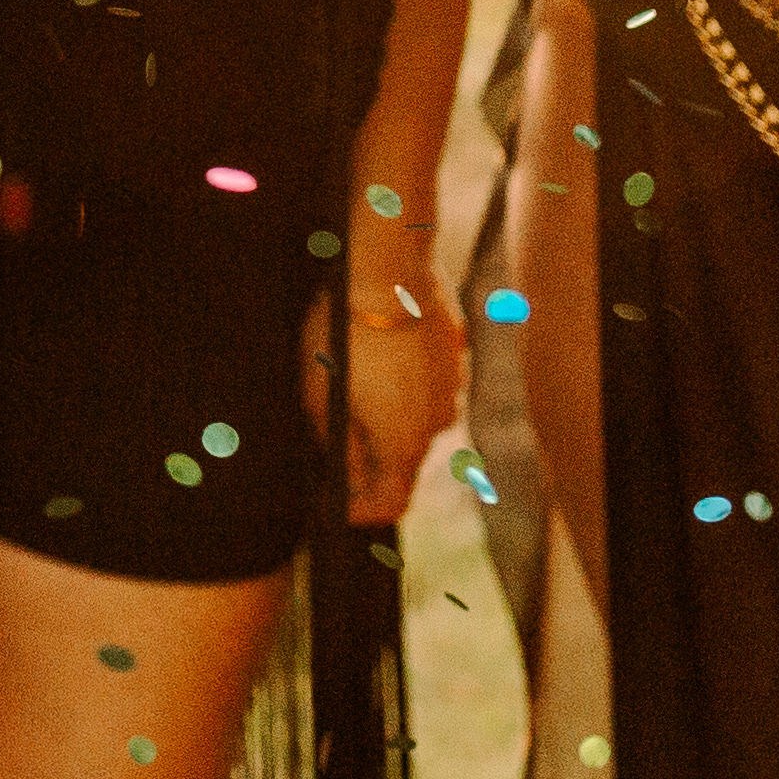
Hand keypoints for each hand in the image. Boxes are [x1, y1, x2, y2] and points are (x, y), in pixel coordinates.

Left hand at [312, 274, 460, 521]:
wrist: (390, 268)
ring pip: (419, 418)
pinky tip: (379, 357)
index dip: (363, 510)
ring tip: (353, 390)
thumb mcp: (322, 394)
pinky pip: (429, 383)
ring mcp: (453, 388)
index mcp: (403, 442)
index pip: (392, 501)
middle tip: (336, 445)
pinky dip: (406, 383)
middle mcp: (437, 423)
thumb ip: (339, 445)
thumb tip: (346, 478)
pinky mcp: (456, 356)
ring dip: (390, 415)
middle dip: (372, 459)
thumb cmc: (346, 332)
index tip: (339, 504)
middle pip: (404, 458)